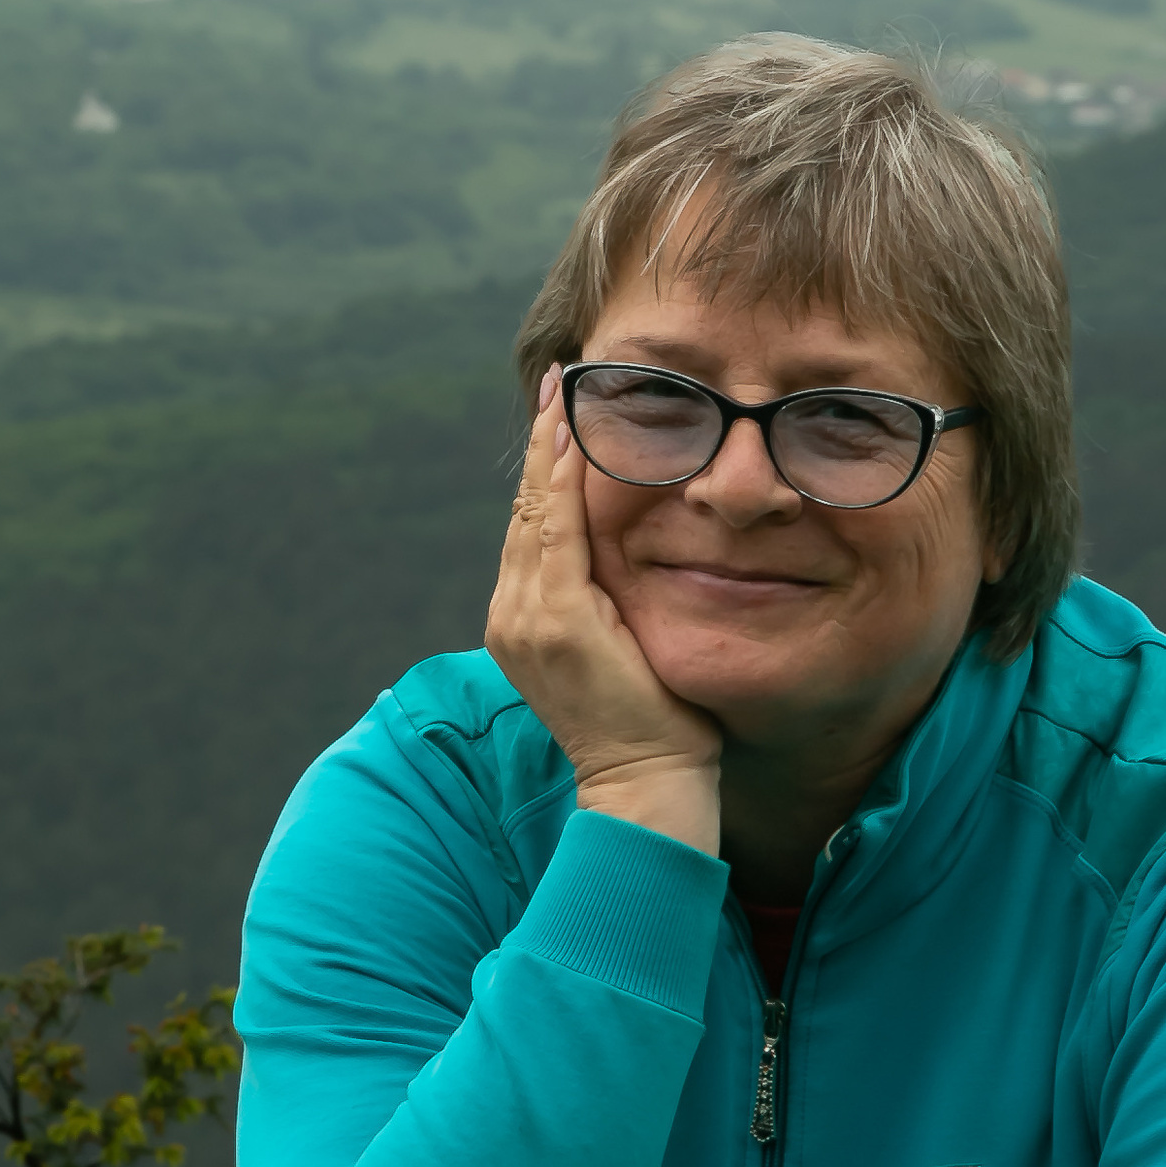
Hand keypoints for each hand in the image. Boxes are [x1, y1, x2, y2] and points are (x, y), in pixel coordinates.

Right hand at [486, 375, 720, 849]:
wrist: (646, 784)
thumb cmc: (651, 726)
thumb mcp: (623, 651)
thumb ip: (611, 606)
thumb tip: (628, 567)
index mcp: (526, 622)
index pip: (535, 529)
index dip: (545, 470)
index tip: (559, 417)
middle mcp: (514, 615)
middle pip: (528, 510)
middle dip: (544, 444)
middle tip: (559, 382)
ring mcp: (529, 618)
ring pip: (537, 513)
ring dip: (552, 449)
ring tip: (564, 396)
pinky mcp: (557, 620)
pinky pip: (557, 532)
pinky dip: (563, 482)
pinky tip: (574, 441)